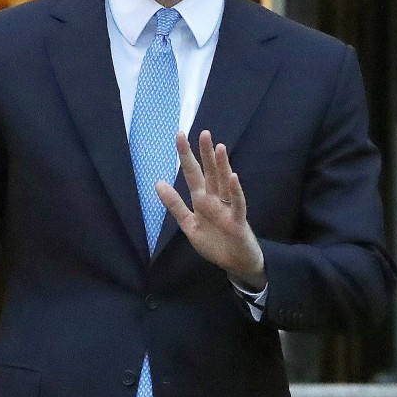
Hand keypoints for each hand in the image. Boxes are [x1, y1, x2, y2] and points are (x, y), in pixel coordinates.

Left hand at [155, 130, 265, 290]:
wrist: (236, 263)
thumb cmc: (215, 242)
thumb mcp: (189, 224)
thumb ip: (175, 205)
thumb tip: (158, 183)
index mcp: (202, 199)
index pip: (192, 173)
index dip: (186, 156)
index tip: (179, 136)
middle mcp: (215, 199)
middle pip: (210, 172)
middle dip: (205, 154)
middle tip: (202, 133)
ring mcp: (227, 208)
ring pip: (224, 183)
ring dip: (222, 166)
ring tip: (219, 147)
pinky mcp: (238, 221)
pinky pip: (237, 204)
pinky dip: (235, 191)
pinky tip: (232, 177)